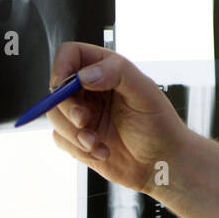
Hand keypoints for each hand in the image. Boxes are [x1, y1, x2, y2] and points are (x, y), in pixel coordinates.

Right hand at [47, 42, 188, 193]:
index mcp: (107, 70)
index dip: (61, 66)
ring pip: (55, 116)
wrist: (163, 163)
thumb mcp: (145, 93)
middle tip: (84, 120)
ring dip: (73, 133)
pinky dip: (77, 149)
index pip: (71, 54)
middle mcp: (92, 90)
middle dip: (67, 107)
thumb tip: (83, 76)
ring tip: (96, 143)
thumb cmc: (160, 125)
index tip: (63, 85)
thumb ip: (117, 74)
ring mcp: (84, 114)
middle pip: (57, 89)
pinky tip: (102, 152)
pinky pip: (60, 139)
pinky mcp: (79, 138)